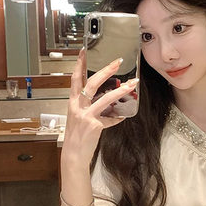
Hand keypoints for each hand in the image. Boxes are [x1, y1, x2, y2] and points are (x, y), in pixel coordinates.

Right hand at [62, 48, 138, 165]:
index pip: (75, 79)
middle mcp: (78, 107)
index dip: (79, 64)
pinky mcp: (94, 125)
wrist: (73, 154)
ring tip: (132, 84)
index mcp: (72, 103)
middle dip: (106, 71)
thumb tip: (106, 104)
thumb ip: (90, 108)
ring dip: (120, 90)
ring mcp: (86, 116)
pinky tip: (123, 116)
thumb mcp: (79, 118)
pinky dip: (117, 117)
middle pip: (92, 83)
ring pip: (105, 98)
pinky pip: (111, 118)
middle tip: (118, 62)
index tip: (83, 51)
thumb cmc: (76, 137)